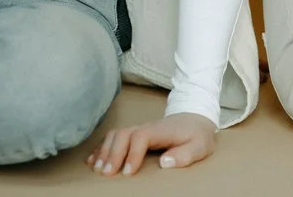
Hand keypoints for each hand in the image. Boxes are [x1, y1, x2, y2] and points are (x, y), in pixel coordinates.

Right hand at [87, 113, 216, 176]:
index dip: (132, 154)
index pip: (141, 137)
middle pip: (123, 134)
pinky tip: (93, 159)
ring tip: (97, 169)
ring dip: (105, 150)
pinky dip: (102, 147)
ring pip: (116, 134)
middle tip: (106, 174)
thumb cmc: (198, 135)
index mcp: (161, 130)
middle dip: (112, 153)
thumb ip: (185, 155)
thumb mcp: (200, 146)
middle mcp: (147, 127)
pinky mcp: (136, 133)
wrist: (196, 118)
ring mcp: (140, 128)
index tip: (128, 173)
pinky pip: (115, 137)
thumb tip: (164, 163)